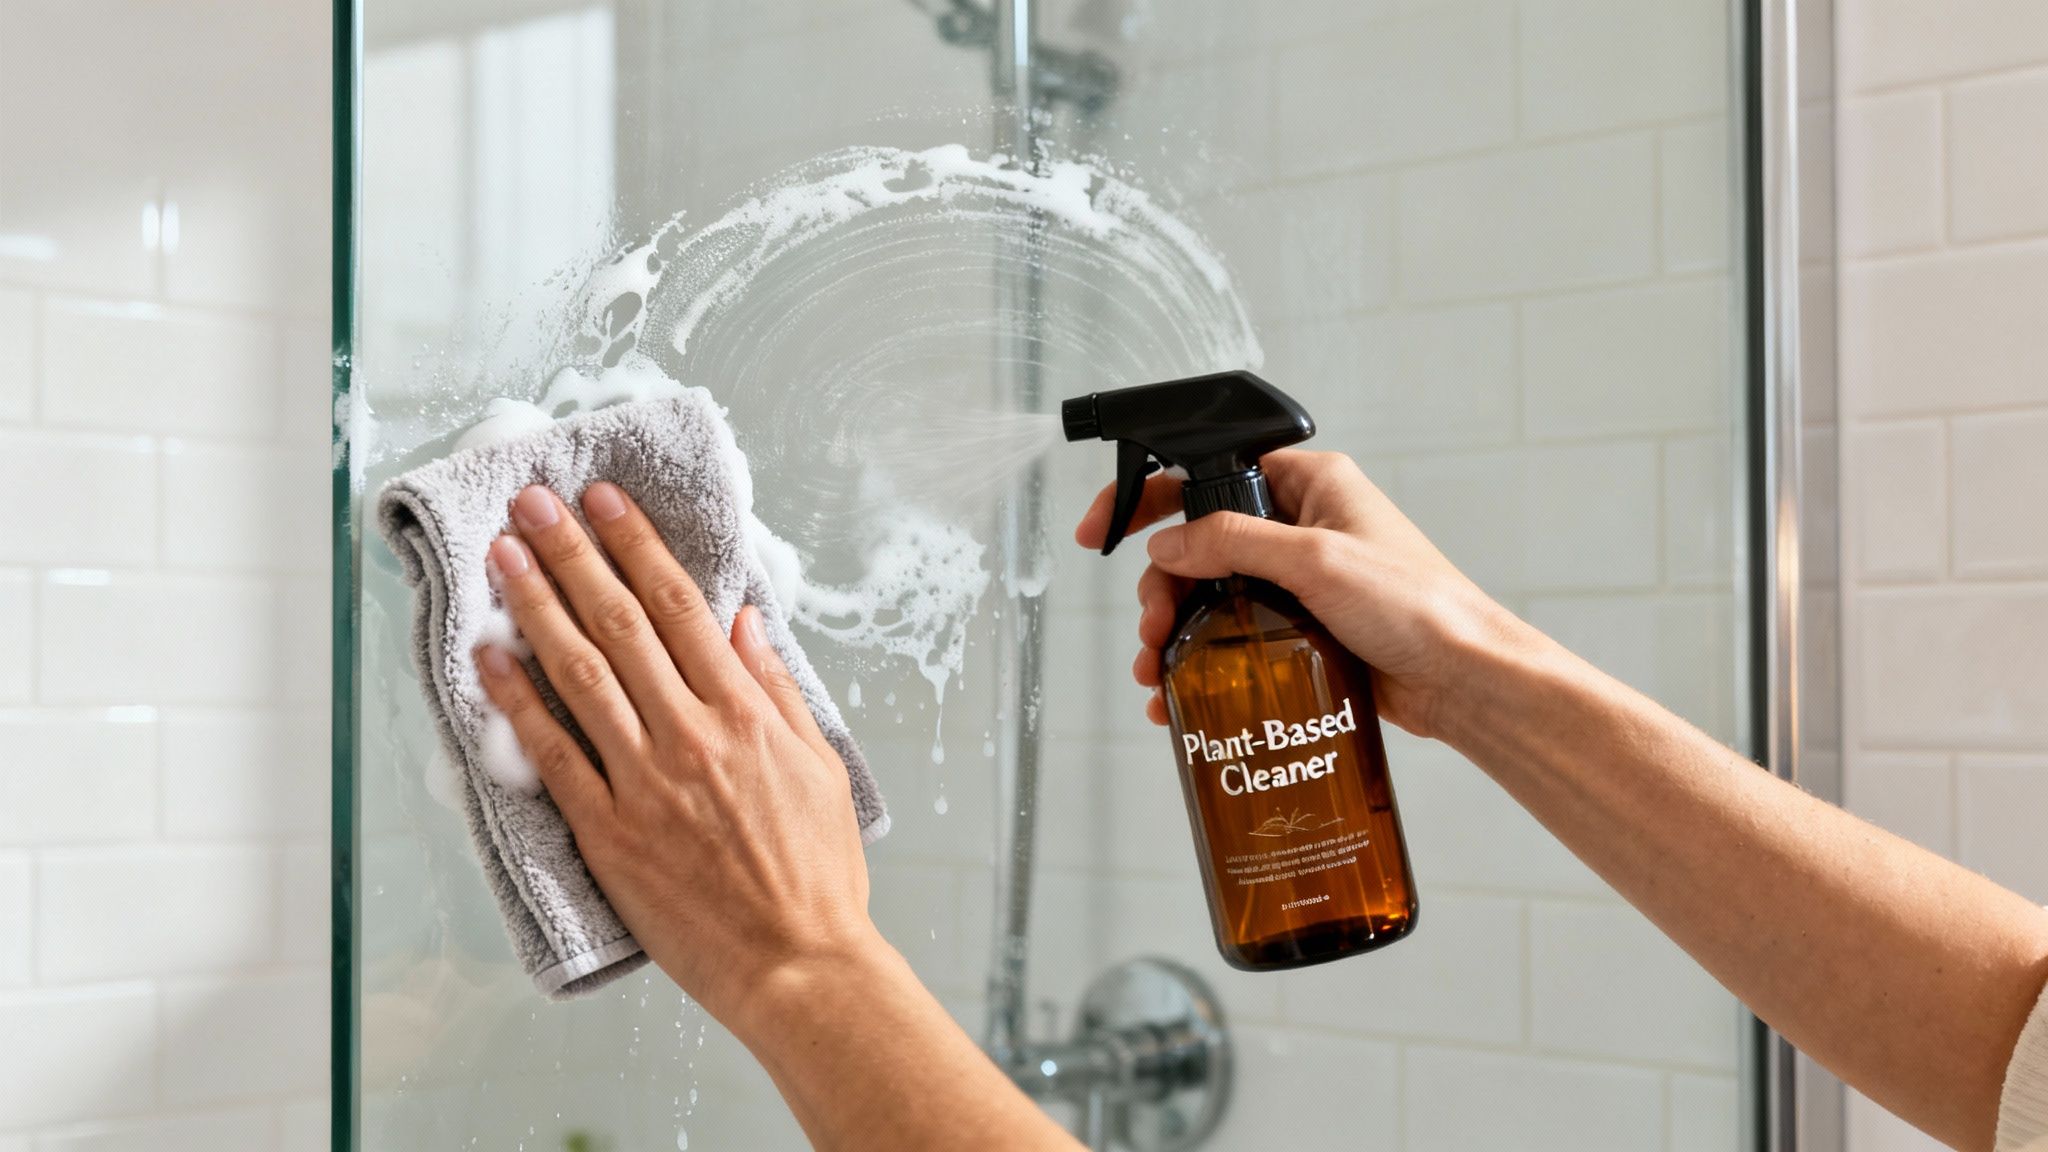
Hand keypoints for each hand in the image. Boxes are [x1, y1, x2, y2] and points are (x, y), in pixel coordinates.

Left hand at [473, 482, 881, 1032]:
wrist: (799, 963)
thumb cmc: (818, 873)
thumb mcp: (818, 765)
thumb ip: (774, 689)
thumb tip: (742, 621)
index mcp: (744, 714)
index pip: (679, 607)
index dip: (636, 546)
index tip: (605, 502)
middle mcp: (690, 735)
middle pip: (620, 624)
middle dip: (573, 554)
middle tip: (533, 503)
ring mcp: (644, 783)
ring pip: (579, 674)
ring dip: (536, 607)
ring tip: (503, 556)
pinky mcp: (609, 833)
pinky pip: (551, 756)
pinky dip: (517, 703)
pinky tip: (489, 660)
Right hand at [1075, 449, 1531, 737]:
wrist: (1466, 681)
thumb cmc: (1419, 607)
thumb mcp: (1317, 561)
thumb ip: (1234, 543)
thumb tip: (1166, 546)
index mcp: (1310, 484)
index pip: (1209, 472)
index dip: (1148, 496)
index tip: (1101, 528)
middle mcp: (1302, 526)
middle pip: (1198, 545)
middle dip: (1161, 589)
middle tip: (1151, 630)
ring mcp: (1301, 582)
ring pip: (1210, 597)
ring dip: (1173, 633)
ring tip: (1158, 673)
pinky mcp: (1303, 633)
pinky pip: (1234, 640)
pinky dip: (1200, 664)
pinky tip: (1178, 698)